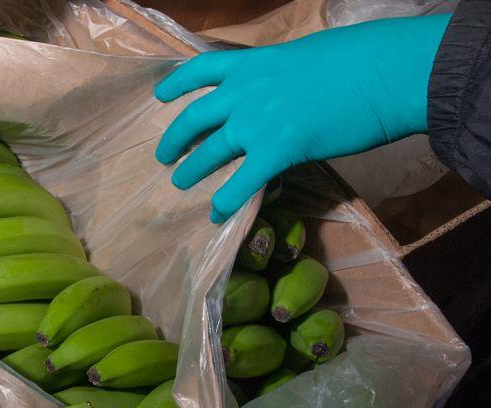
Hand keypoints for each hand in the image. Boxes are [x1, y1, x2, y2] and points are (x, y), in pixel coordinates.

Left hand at [154, 15, 449, 222]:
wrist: (384, 72)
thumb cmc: (358, 57)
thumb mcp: (305, 56)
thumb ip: (280, 75)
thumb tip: (280, 90)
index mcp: (253, 62)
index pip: (202, 69)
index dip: (178, 84)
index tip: (160, 97)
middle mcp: (245, 92)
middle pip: (195, 117)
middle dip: (175, 138)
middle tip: (163, 155)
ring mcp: (257, 122)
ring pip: (210, 151)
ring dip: (192, 169)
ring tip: (179, 183)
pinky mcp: (277, 150)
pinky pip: (242, 181)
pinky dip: (226, 200)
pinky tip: (216, 213)